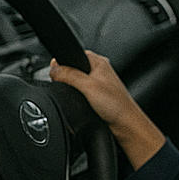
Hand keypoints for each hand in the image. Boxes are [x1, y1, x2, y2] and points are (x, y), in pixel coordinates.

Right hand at [50, 50, 164, 169]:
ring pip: (76, 82)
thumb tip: (52, 69)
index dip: (62, 63)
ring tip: (78, 97)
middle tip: (68, 88)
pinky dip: (77, 97)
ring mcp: (98, 83)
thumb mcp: (87, 86)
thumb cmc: (115, 105)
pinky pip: (80, 92)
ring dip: (72, 89)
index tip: (56, 73)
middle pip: (72, 69)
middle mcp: (99, 70)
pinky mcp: (97, 96)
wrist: (125, 125)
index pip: (73, 54)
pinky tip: (81, 103)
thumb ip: (69, 75)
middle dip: (66, 78)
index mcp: (98, 61)